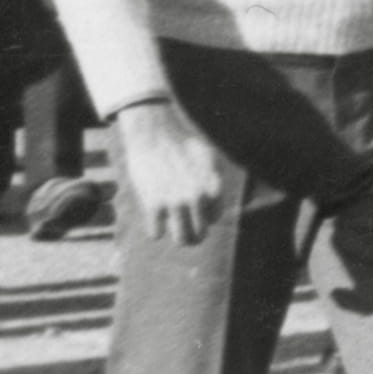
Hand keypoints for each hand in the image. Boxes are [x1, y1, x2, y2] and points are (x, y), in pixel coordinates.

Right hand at [109, 98, 227, 244]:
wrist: (156, 134)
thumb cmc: (181, 145)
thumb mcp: (209, 159)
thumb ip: (214, 181)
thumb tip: (218, 201)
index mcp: (214, 187)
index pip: (215, 216)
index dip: (204, 215)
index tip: (194, 209)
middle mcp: (198, 198)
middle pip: (201, 234)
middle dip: (194, 235)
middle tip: (186, 231)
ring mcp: (176, 203)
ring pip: (182, 239)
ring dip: (179, 239)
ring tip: (174, 233)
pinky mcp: (154, 205)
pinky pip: (156, 234)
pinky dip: (155, 230)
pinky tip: (154, 221)